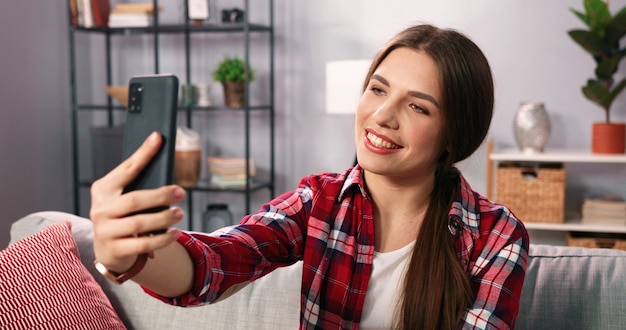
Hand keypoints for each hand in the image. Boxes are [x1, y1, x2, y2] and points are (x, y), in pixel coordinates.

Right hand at [90, 131, 185, 273]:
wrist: (109, 249)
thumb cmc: (122, 214)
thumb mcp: (123, 195)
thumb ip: (138, 181)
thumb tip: (161, 153)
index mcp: (103, 189)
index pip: (126, 169)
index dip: (143, 154)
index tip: (159, 138)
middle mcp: (101, 209)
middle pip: (135, 200)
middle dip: (161, 196)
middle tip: (181, 193)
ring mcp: (106, 231)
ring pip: (139, 224)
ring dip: (164, 218)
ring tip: (180, 213)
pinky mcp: (115, 249)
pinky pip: (143, 245)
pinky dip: (162, 239)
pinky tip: (175, 232)